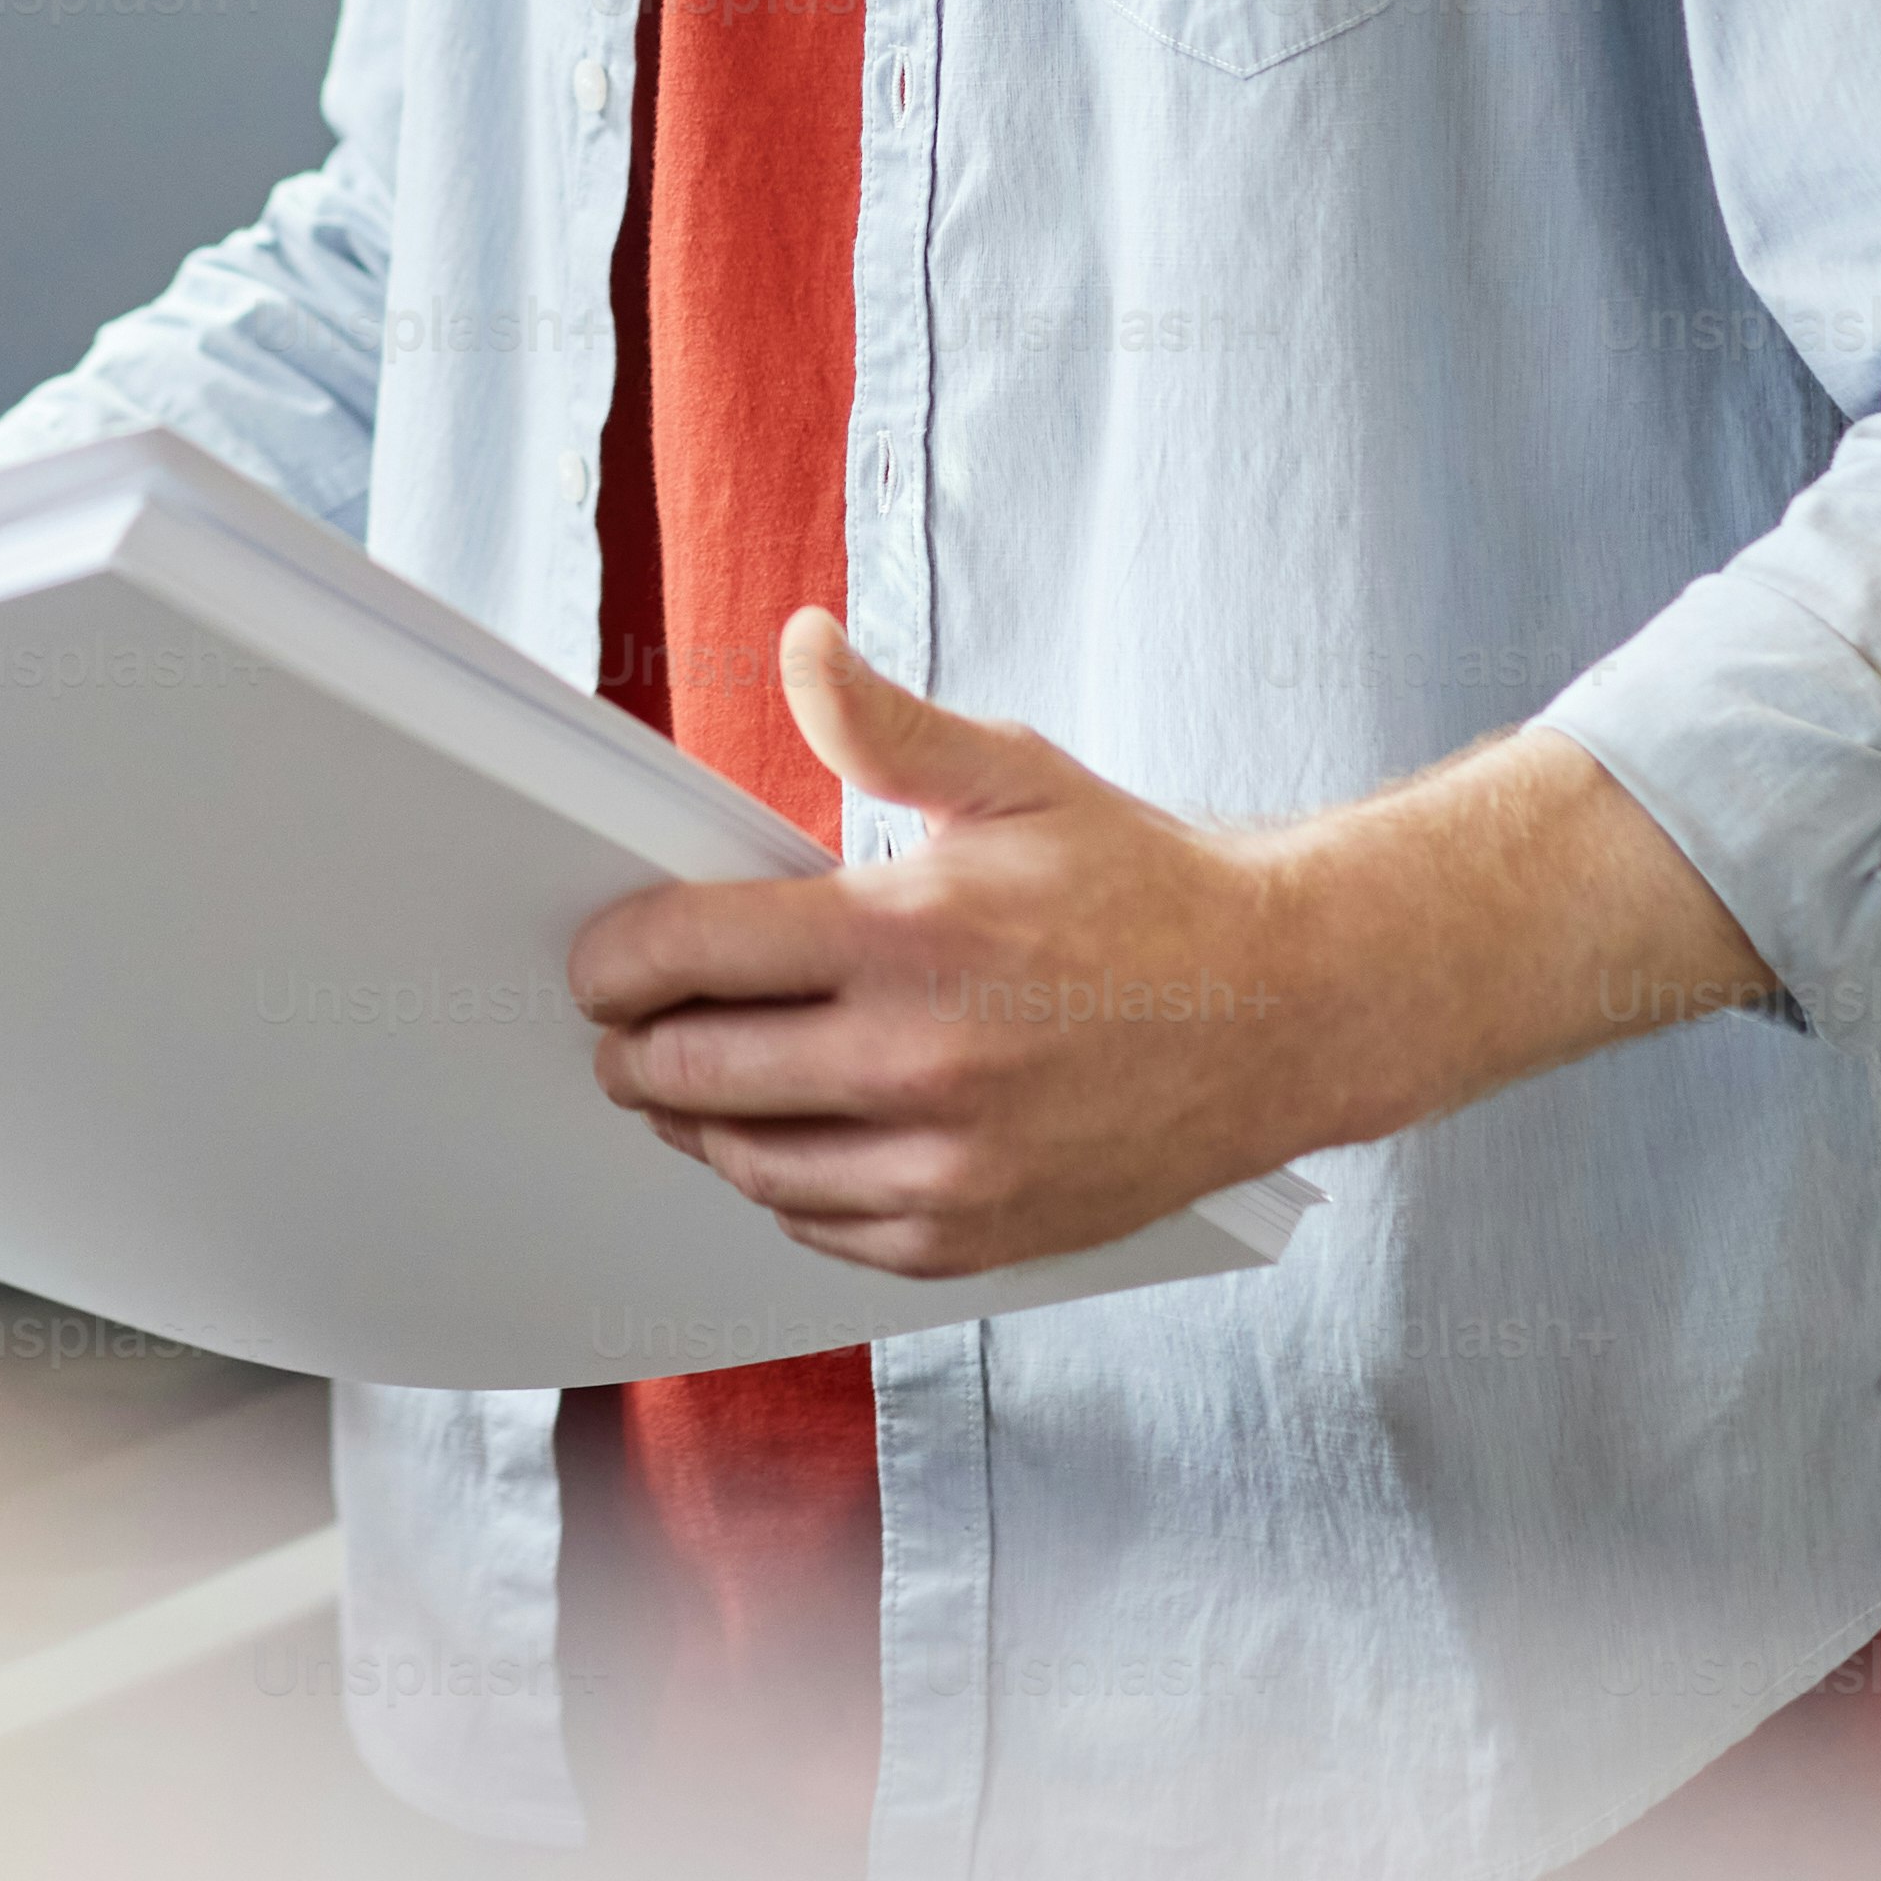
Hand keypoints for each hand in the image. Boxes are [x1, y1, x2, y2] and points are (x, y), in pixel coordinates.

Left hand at [568, 614, 1775, 1277]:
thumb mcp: (1017, 776)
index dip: (614, 959)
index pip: (691, 955)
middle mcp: (922, 1064)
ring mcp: (950, 1168)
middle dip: (634, 1044)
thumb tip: (797, 644)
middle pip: (695, 1071)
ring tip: (689, 1079)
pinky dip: (782, 1187)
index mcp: (913, 936)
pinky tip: (783, 1140)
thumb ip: (884, 723)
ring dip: (697, 1122)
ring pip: (747, 1162)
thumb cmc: (1144, 888)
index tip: (597, 958)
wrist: (1284, 1012)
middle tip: (623, 1023)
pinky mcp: (976, 1236)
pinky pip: (823, 1227)